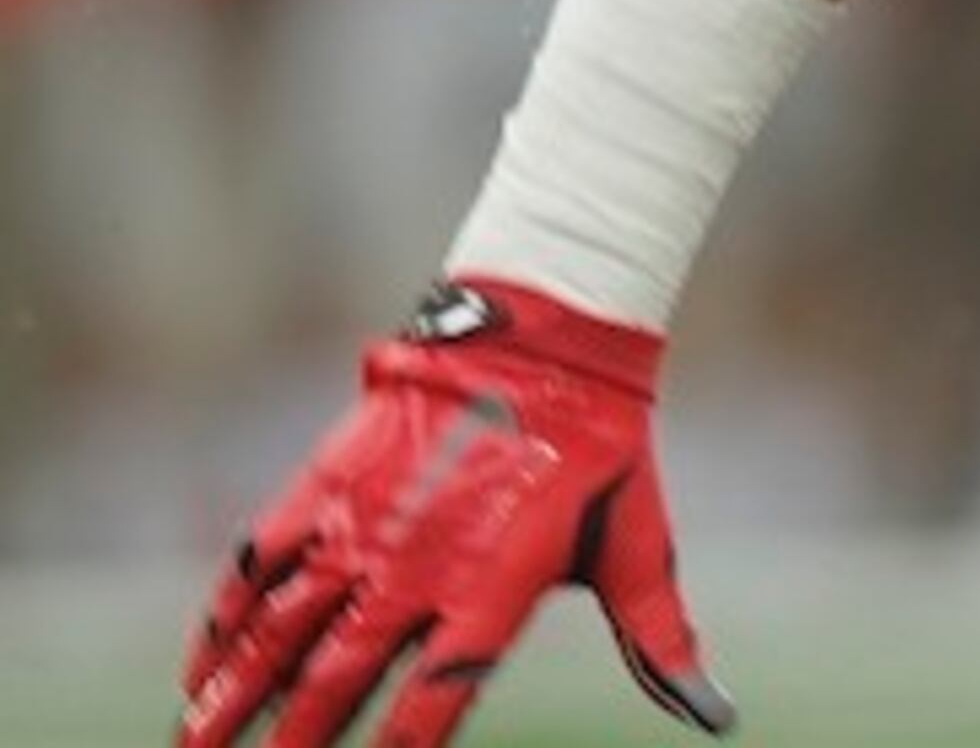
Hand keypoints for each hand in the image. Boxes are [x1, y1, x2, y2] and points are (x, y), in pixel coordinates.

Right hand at [180, 279, 732, 747]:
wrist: (544, 337)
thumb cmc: (601, 447)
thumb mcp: (637, 543)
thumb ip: (660, 638)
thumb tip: (717, 718)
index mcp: (494, 591)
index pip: (437, 698)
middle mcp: (418, 567)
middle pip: (339, 679)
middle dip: (296, 741)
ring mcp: (364, 524)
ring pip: (281, 630)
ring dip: (233, 695)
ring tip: (198, 746)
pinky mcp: (329, 482)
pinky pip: (259, 561)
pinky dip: (224, 618)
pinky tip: (201, 666)